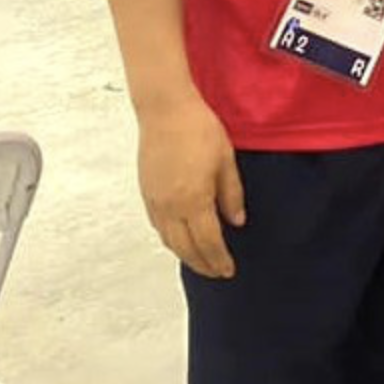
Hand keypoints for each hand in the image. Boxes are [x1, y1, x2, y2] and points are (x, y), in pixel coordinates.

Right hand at [136, 93, 245, 278]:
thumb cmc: (200, 129)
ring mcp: (155, 202)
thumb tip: (236, 221)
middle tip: (217, 272)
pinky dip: (171, 240)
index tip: (228, 270)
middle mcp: (170, 207)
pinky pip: (159, 227)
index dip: (219, 259)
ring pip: (169, 240)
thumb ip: (231, 194)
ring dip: (185, 255)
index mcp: (194, 200)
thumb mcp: (225, 160)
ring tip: (201, 261)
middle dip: (202, 264)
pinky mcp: (147, 193)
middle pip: (185, 248)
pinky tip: (181, 239)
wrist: (165, 111)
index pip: (208, 241)